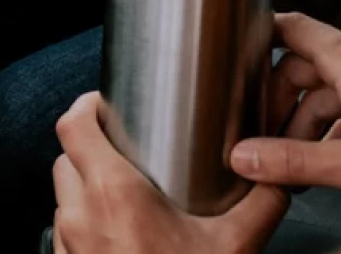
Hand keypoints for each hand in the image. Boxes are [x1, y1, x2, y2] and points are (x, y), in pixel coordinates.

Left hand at [53, 93, 288, 253]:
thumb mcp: (236, 245)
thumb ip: (262, 202)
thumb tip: (277, 177)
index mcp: (113, 193)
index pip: (73, 125)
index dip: (86, 104)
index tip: (105, 101)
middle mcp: (80, 216)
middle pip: (65, 156)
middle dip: (90, 144)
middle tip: (123, 143)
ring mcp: (68, 247)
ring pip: (63, 196)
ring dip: (85, 184)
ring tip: (123, 187)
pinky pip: (66, 232)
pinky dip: (86, 221)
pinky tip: (120, 231)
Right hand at [230, 13, 340, 194]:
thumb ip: (296, 161)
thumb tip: (246, 157)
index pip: (289, 28)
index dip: (256, 40)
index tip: (232, 61)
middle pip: (303, 66)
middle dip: (281, 106)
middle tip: (265, 144)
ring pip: (328, 86)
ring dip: (308, 121)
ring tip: (298, 165)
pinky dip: (336, 123)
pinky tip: (334, 159)